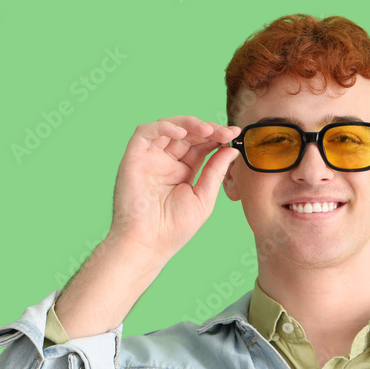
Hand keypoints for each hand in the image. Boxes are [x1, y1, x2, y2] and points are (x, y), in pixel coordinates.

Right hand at [105, 116, 240, 263]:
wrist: (148, 244)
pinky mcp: (134, 157)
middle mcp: (166, 161)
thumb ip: (216, 171)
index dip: (218, 137)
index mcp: (183, 171)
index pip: (201, 145)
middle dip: (209, 129)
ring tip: (208, 130)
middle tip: (226, 133)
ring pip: (168, 127)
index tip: (235, 134)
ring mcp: (149, 158)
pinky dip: (164, 127)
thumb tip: (232, 149)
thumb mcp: (204, 197)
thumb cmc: (174, 228)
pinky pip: (145, 132)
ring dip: (190, 124)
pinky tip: (182, 133)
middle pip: (188, 134)